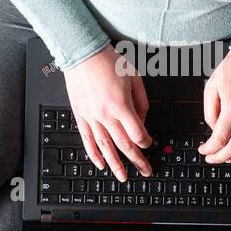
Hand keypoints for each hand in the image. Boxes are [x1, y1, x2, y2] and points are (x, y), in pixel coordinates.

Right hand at [63, 45, 151, 180]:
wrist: (82, 54)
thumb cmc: (108, 61)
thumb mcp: (134, 78)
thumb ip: (141, 102)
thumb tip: (143, 120)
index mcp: (121, 105)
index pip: (137, 134)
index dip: (146, 142)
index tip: (150, 144)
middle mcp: (105, 115)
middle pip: (124, 145)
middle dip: (137, 160)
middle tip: (145, 170)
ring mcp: (91, 117)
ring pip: (105, 147)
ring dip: (116, 164)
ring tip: (122, 176)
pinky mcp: (80, 116)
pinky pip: (87, 139)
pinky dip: (93, 154)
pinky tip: (100, 164)